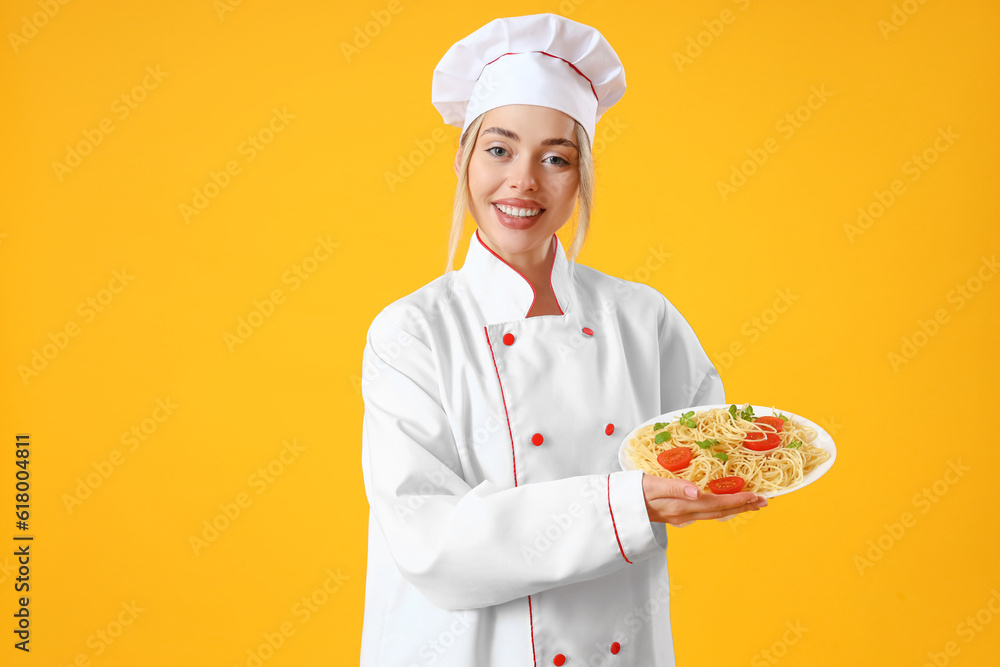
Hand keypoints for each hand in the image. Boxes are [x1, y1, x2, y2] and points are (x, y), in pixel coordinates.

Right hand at [641, 473, 766, 526]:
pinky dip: (722, 509)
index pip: (716, 504)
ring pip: (715, 514)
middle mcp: (685, 515)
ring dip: (735, 509)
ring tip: (752, 504)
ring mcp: (683, 517)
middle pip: (720, 512)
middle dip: (743, 507)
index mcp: (682, 506)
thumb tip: (697, 491)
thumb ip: (675, 487)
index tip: (755, 496)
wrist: (618, 506)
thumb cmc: (633, 492)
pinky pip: (707, 514)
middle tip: (764, 502)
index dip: (737, 500)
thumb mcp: (652, 485)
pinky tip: (725, 506)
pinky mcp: (679, 515)